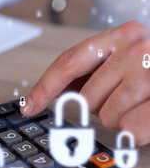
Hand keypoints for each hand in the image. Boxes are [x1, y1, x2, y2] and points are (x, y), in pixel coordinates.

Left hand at [21, 21, 149, 144]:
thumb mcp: (120, 61)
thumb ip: (90, 73)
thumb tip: (50, 96)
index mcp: (118, 37)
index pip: (68, 63)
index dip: (45, 87)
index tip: (29, 106)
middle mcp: (136, 48)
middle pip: (86, 95)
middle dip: (97, 106)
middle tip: (120, 98)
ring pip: (108, 115)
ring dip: (118, 118)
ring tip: (138, 105)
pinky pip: (133, 127)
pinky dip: (133, 131)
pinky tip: (139, 122)